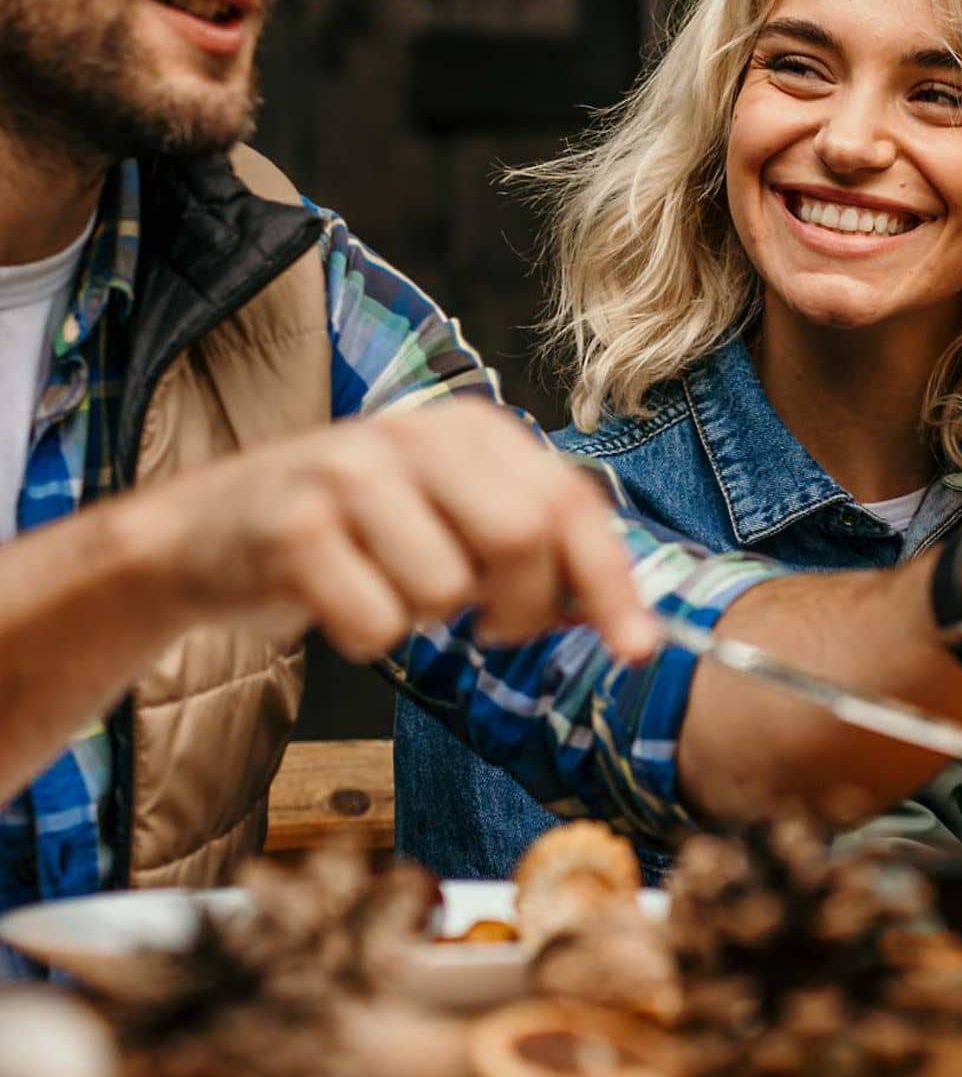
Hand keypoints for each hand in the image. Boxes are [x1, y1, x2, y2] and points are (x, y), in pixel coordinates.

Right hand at [137, 400, 657, 662]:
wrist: (207, 532)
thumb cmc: (355, 534)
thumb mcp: (452, 515)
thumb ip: (533, 548)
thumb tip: (620, 615)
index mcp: (474, 429)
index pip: (572, 504)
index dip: (611, 583)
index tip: (637, 648)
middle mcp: (418, 434)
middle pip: (525, 539)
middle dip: (521, 610)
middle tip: (486, 626)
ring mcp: (351, 473)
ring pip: (447, 590)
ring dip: (426, 620)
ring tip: (387, 585)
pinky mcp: (295, 526)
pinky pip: (377, 623)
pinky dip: (367, 636)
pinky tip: (338, 599)